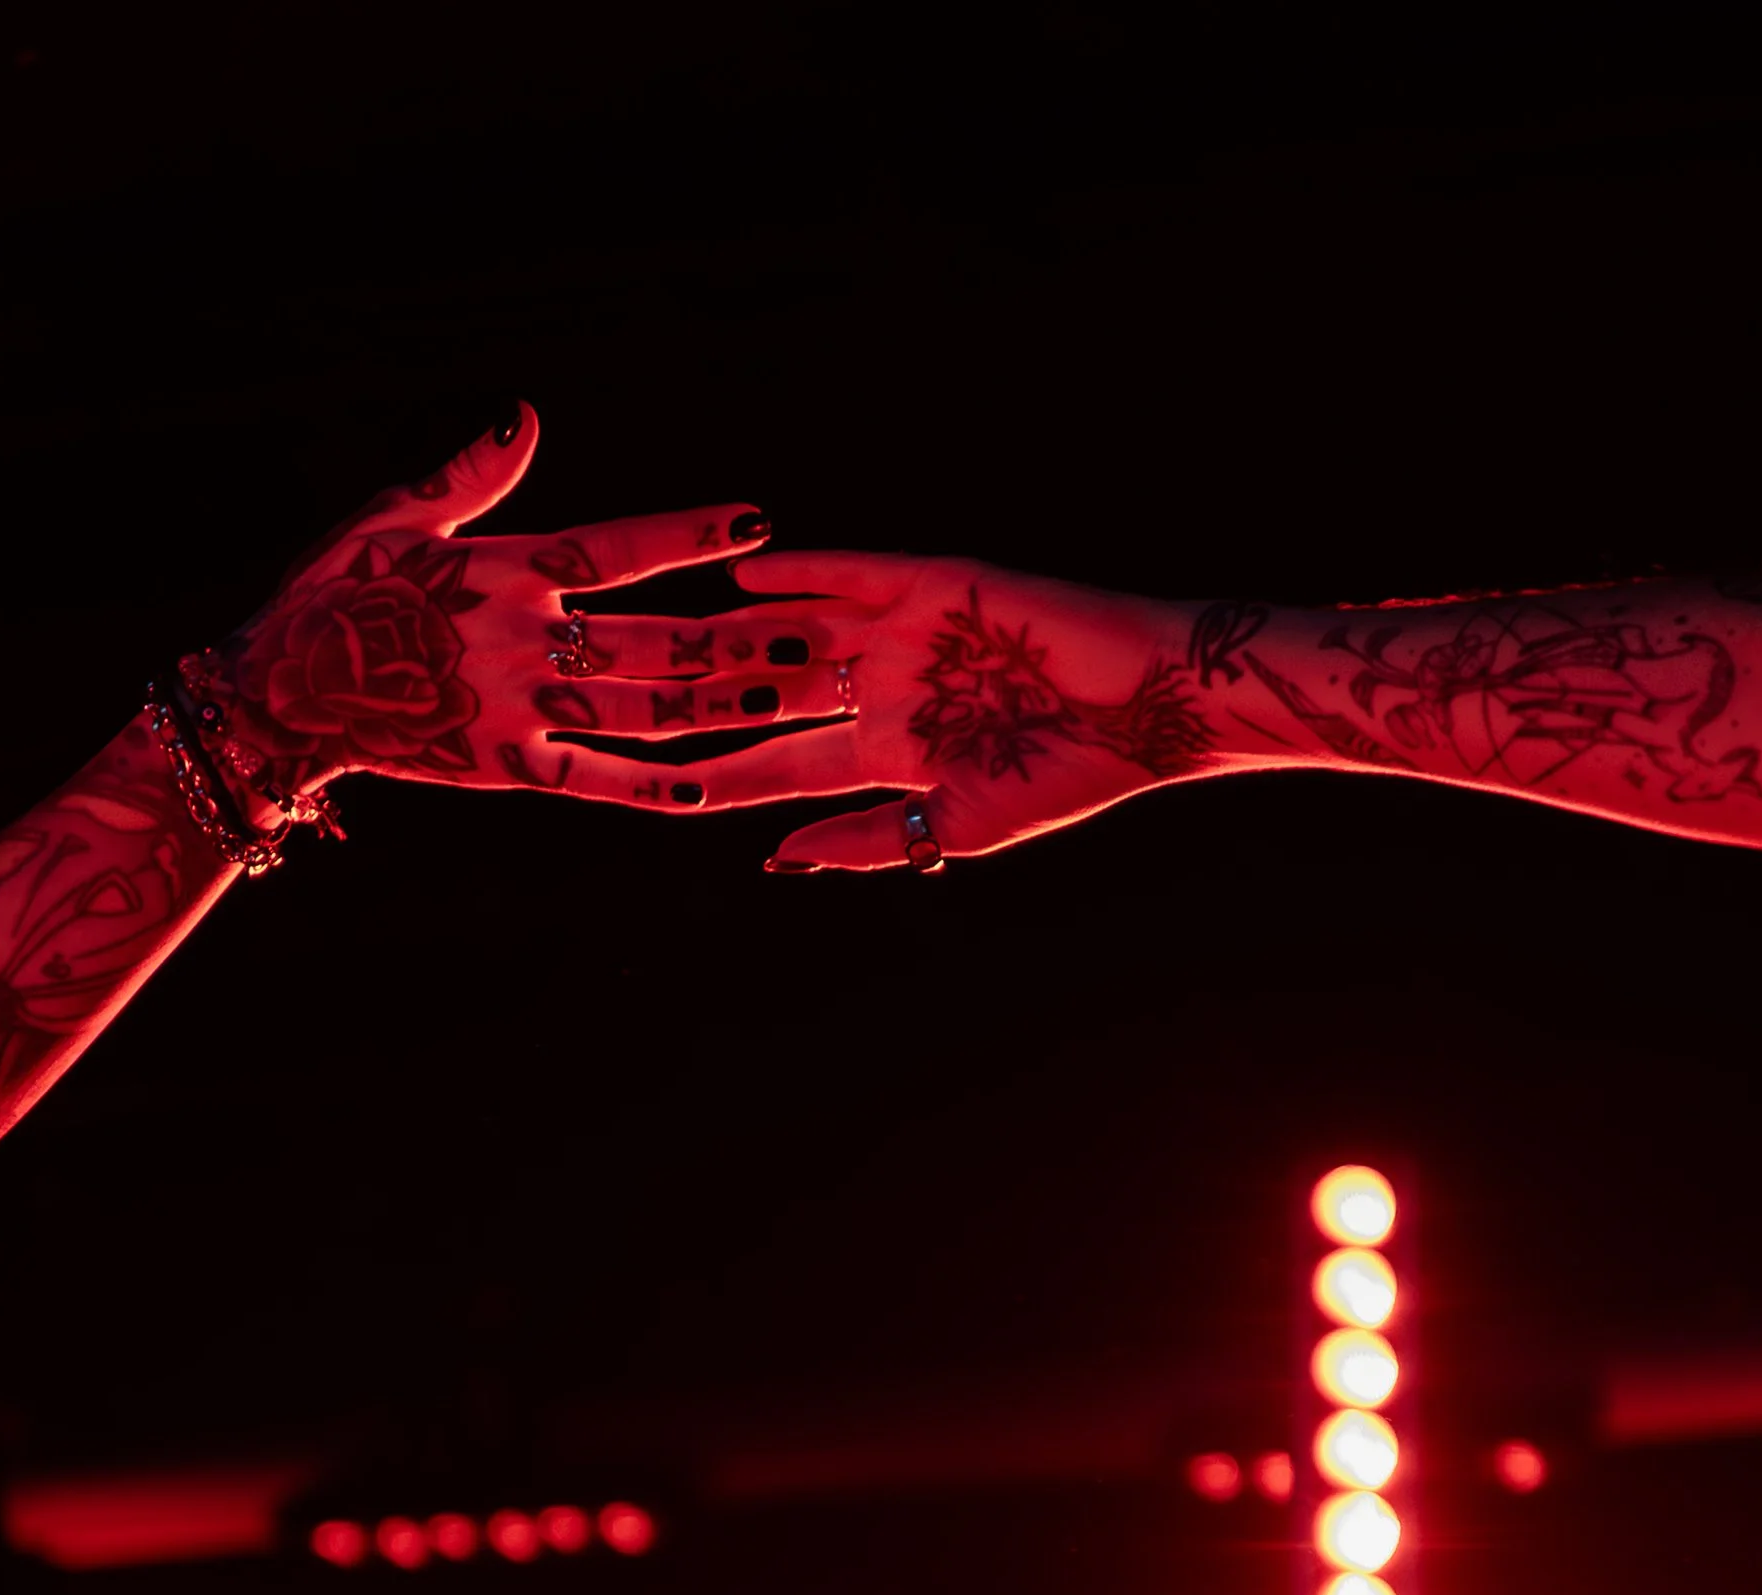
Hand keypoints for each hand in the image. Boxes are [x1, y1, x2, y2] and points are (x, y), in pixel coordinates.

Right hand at [212, 406, 824, 815]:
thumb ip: (472, 474)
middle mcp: (527, 638)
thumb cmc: (338, 591)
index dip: (690, 536)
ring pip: (646, 709)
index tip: (758, 525)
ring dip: (728, 707)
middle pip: (660, 641)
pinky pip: (593, 779)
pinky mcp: (506, 765)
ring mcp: (521, 706)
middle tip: (828, 643)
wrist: (283, 688)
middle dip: (748, 644)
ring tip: (799, 702)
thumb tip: (525, 415)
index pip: (619, 548)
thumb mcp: (398, 517)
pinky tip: (711, 787)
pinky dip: (650, 785)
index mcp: (509, 567)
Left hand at [541, 551, 1223, 867]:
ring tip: (653, 632)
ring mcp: (899, 632)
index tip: (648, 790)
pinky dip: (792, 569)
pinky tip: (733, 572)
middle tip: (621, 700)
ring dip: (724, 633)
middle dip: (697, 700)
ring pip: (790, 631)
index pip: (776, 764)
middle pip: (766, 693)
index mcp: (882, 753)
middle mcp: (877, 688)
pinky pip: (844, 570)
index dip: (717, 777)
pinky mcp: (927, 579)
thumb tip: (775, 858)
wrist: (1140, 706)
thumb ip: (864, 839)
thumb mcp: (955, 827)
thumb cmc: (1062, 778)